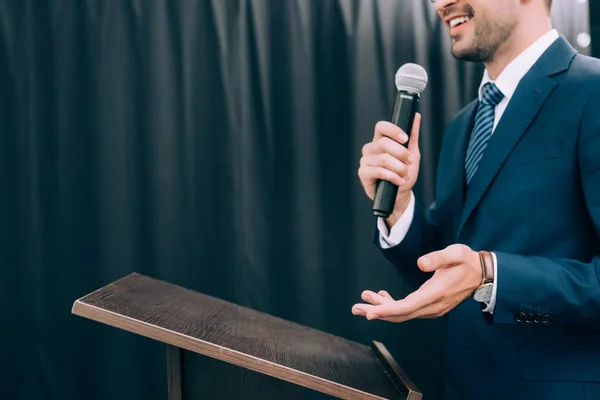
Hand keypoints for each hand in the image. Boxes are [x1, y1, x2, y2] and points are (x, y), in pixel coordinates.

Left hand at [352, 244, 481, 322]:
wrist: (482, 274)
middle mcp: (432, 306)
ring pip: (402, 313)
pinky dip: (393, 306)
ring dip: (382, 309)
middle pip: (400, 314)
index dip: (387, 310)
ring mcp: (432, 308)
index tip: (371, 312)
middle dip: (377, 311)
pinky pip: (408, 310)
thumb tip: (420, 263)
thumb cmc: (467, 261)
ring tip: (363, 302)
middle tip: (356, 308)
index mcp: (435, 294)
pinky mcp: (430, 306)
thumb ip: (437, 258)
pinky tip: (382, 297)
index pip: (407, 307)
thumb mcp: (455, 253)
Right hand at [358, 114, 421, 225]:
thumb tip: (416, 116)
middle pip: (383, 143)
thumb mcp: (412, 154)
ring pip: (383, 158)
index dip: (393, 130)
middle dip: (401, 153)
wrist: (400, 195)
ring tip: (405, 175)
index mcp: (380, 141)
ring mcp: (365, 161)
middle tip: (410, 161)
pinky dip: (392, 176)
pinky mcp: (363, 173)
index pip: (381, 127)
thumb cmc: (404, 173)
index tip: (405, 139)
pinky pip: (378, 171)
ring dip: (399, 168)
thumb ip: (413, 136)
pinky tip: (399, 181)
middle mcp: (371, 149)